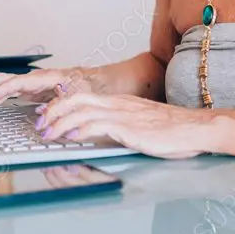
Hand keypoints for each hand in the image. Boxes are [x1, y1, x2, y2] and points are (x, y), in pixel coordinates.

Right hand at [0, 67, 91, 115]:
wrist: (87, 81)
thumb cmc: (82, 86)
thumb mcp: (74, 98)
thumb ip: (57, 108)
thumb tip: (41, 121)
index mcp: (42, 78)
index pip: (17, 83)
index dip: (2, 90)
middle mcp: (32, 79)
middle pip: (4, 80)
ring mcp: (28, 83)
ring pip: (2, 82)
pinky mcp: (27, 90)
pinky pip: (5, 88)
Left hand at [35, 93, 209, 159]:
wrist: (194, 127)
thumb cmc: (171, 129)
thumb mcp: (139, 122)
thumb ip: (119, 124)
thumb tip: (99, 133)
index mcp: (118, 102)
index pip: (81, 96)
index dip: (60, 105)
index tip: (46, 115)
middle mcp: (117, 104)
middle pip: (76, 98)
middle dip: (53, 111)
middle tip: (40, 124)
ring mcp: (123, 115)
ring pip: (82, 110)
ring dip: (61, 122)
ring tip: (49, 134)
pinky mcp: (130, 128)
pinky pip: (99, 124)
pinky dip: (81, 129)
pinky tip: (73, 137)